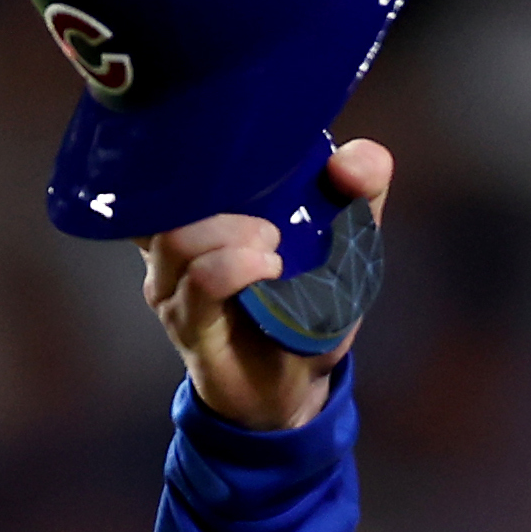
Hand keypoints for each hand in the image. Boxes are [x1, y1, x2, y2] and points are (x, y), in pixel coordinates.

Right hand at [138, 140, 386, 431]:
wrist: (300, 385)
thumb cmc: (311, 305)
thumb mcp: (348, 241)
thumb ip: (362, 191)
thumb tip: (351, 159)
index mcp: (202, 209)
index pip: (176, 160)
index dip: (208, 146)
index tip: (252, 148)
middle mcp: (173, 242)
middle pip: (168, 193)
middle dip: (227, 199)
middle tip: (274, 227)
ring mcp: (172, 283)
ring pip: (176, 237)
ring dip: (233, 236)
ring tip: (275, 253)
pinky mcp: (186, 324)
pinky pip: (198, 284)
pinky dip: (236, 269)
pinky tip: (269, 272)